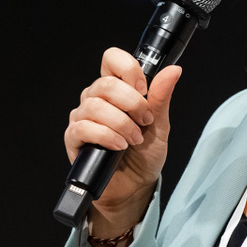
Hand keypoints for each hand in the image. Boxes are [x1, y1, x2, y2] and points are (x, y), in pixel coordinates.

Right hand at [64, 50, 182, 237]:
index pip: (111, 60)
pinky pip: (83, 127)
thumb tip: (173, 71)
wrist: (134, 186)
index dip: (127, 69)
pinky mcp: (74, 138)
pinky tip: (118, 146)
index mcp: (116, 90)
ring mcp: (82, 117)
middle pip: (105, 83)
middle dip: (132, 104)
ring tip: (133, 139)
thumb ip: (161, 97)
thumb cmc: (143, 155)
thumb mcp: (159, 125)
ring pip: (95, 106)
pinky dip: (106, 136)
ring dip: (121, 124)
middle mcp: (95, 99)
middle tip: (145, 122)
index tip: (143, 89)